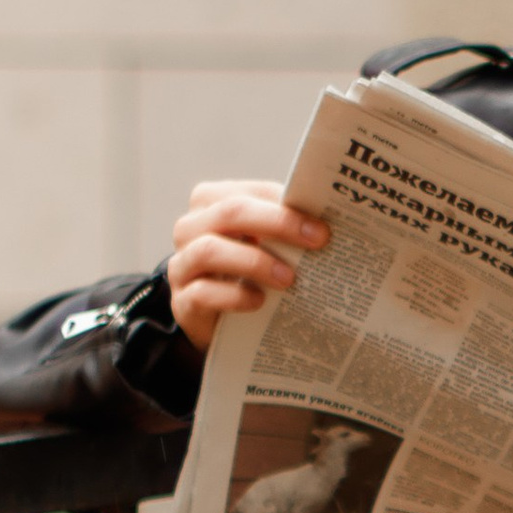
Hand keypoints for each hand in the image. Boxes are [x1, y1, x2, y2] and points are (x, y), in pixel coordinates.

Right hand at [167, 181, 329, 351]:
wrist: (217, 320)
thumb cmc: (247, 272)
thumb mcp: (264, 244)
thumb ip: (285, 229)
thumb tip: (330, 226)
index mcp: (212, 203)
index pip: (249, 192)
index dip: (286, 205)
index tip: (323, 224)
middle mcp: (191, 228)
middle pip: (230, 213)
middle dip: (278, 223)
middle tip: (316, 241)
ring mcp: (183, 265)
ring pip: (210, 250)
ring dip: (255, 261)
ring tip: (289, 278)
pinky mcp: (182, 301)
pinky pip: (203, 293)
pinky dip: (234, 296)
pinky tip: (259, 301)